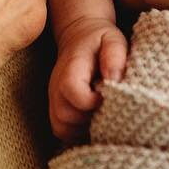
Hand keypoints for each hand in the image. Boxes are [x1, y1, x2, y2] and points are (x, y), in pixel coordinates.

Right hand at [49, 19, 127, 140]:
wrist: (80, 35)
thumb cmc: (100, 40)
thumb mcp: (112, 40)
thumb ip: (114, 56)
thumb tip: (114, 79)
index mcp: (70, 68)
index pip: (72, 91)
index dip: (92, 101)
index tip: (107, 96)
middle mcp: (56, 86)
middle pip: (65, 116)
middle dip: (89, 119)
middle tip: (107, 109)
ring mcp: (54, 99)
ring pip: (62, 128)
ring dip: (84, 129)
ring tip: (101, 116)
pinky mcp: (56, 109)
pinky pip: (63, 131)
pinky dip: (78, 133)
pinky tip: (93, 121)